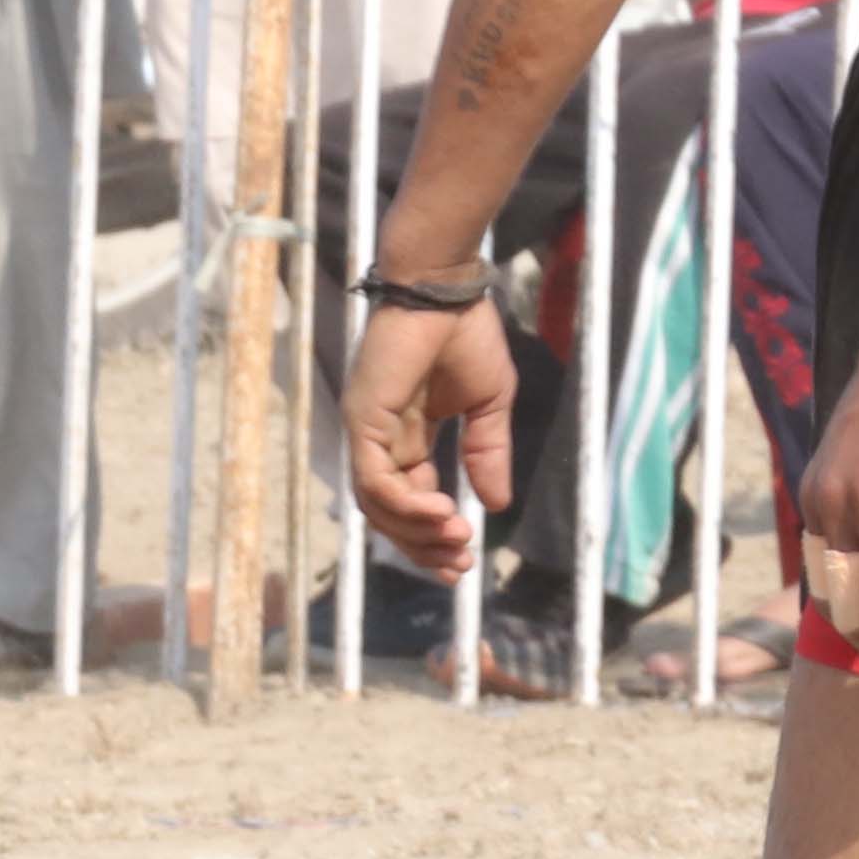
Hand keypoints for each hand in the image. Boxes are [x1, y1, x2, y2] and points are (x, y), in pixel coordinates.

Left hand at [342, 288, 516, 570]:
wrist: (447, 290)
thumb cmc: (465, 335)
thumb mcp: (488, 406)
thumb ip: (487, 454)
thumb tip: (497, 506)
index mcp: (406, 439)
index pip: (411, 501)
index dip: (434, 533)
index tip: (465, 559)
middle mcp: (380, 442)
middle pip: (390, 515)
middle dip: (423, 546)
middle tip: (457, 567)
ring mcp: (366, 433)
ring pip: (378, 506)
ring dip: (416, 531)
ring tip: (454, 540)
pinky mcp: (361, 422)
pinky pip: (374, 479)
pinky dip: (403, 504)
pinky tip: (439, 512)